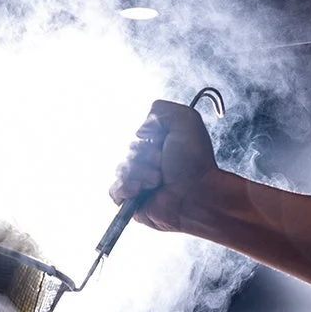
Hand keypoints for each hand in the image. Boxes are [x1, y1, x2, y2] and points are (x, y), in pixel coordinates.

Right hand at [110, 100, 219, 231]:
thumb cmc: (195, 161)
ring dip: (139, 172)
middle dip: (144, 157)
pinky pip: (114, 190)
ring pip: (121, 169)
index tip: (163, 145)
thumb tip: (139, 131)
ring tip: (157, 180)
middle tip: (163, 165)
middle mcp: (149, 164)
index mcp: (159, 147)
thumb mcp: (185, 119)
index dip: (148, 139)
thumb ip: (161, 109)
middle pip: (128, 152)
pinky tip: (138, 190)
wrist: (196, 193)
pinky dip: (124, 187)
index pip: (137, 136)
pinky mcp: (133, 202)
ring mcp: (140, 183)